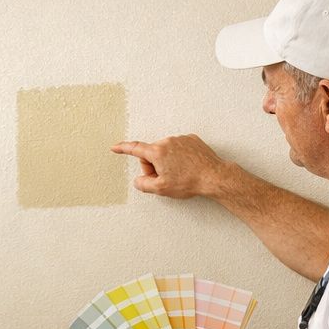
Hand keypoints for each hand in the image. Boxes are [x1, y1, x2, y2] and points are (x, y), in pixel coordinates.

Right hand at [110, 135, 227, 198]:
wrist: (214, 177)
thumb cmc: (189, 182)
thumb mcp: (161, 189)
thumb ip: (144, 185)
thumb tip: (139, 181)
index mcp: (157, 152)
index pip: (135, 148)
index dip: (123, 149)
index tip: (115, 147)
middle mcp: (168, 141)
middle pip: (152, 154)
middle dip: (155, 166)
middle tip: (165, 179)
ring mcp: (181, 139)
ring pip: (166, 151)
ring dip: (168, 162)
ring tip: (181, 174)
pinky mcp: (192, 140)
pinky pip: (179, 148)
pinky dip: (180, 157)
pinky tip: (187, 167)